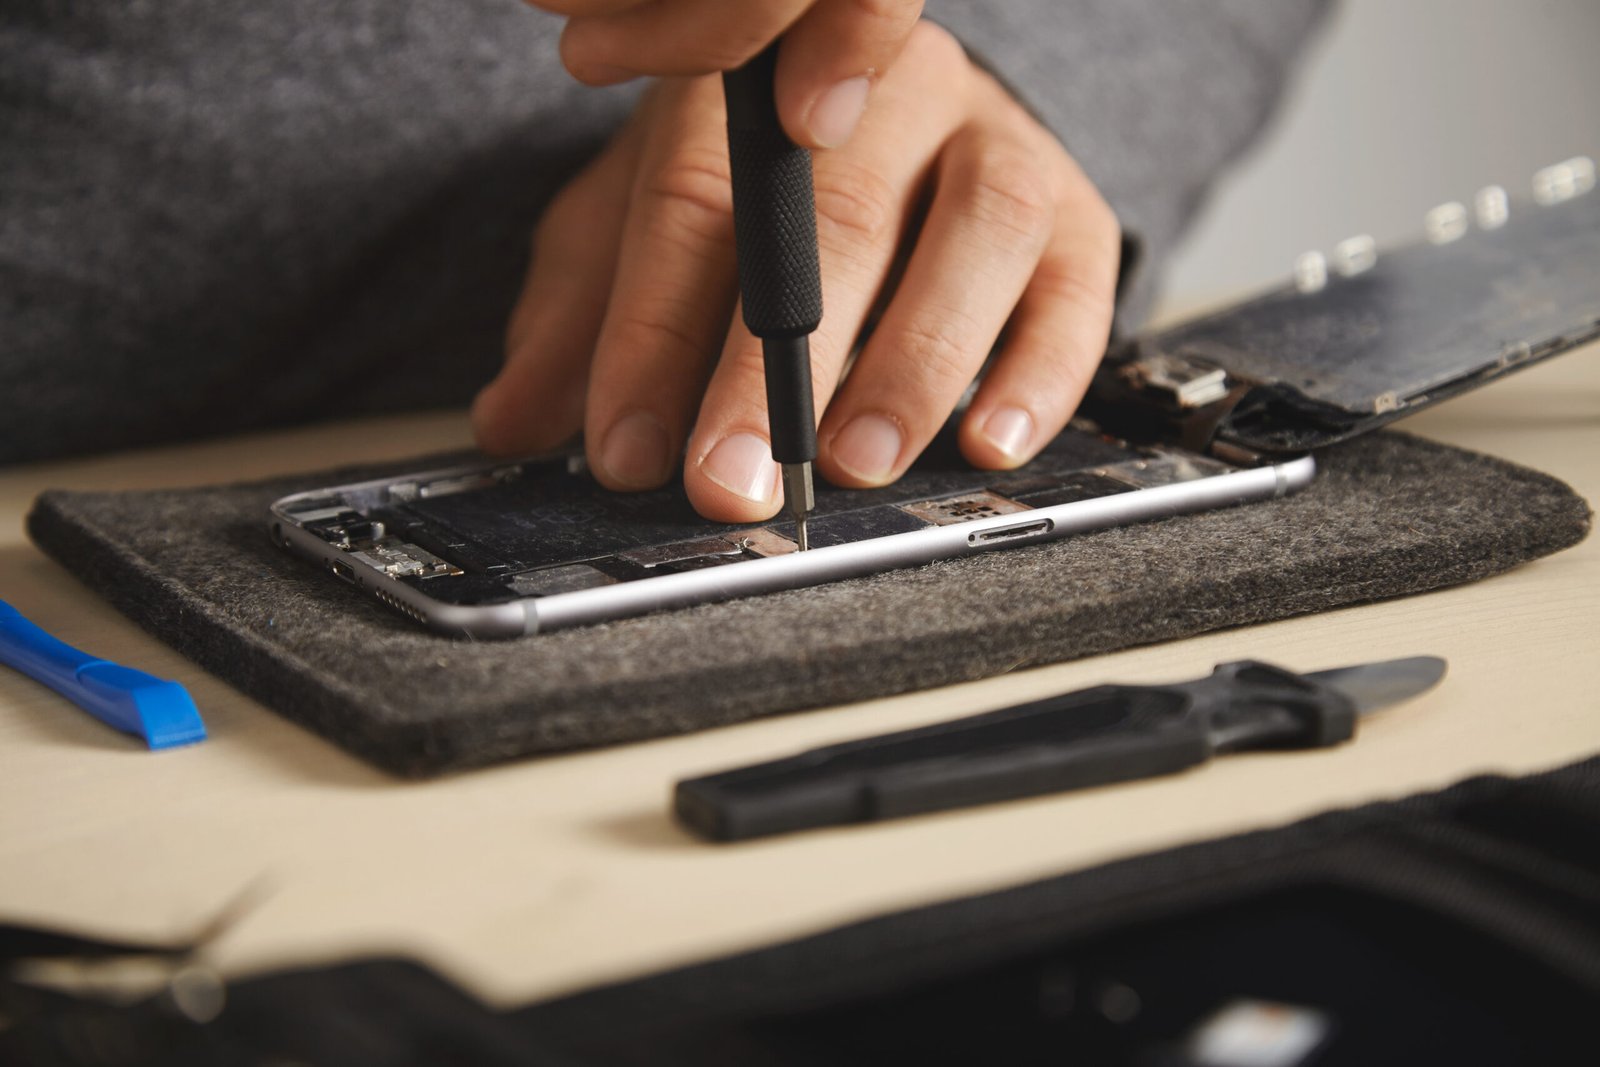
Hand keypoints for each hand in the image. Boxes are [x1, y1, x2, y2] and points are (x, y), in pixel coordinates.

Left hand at [472, 22, 1119, 523]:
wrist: (898, 115)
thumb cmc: (762, 188)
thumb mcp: (644, 230)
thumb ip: (582, 321)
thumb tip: (509, 423)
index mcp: (761, 85)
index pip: (695, 200)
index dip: (654, 332)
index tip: (627, 450)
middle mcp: (888, 93)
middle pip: (836, 218)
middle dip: (772, 369)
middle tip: (730, 482)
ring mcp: (996, 144)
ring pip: (974, 235)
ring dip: (911, 364)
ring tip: (854, 465)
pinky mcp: (1076, 215)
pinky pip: (1078, 291)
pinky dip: (1037, 376)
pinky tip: (987, 445)